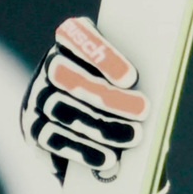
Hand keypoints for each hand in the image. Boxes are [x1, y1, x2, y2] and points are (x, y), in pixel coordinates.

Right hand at [20, 17, 147, 179]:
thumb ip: (135, 82)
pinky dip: (83, 150)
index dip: (100, 53)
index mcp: (74, 44)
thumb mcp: (130, 84)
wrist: (90, 140)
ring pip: (61, 108)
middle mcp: (51, 67)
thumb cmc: (123, 100)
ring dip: (101, 124)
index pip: (76, 34)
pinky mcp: (34, 129)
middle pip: (68, 75)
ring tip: (134, 136)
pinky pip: (53, 138)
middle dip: (107, 94)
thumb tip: (158, 89)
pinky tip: (109, 159)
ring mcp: (37, 97)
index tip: (131, 77)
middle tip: (144, 110)